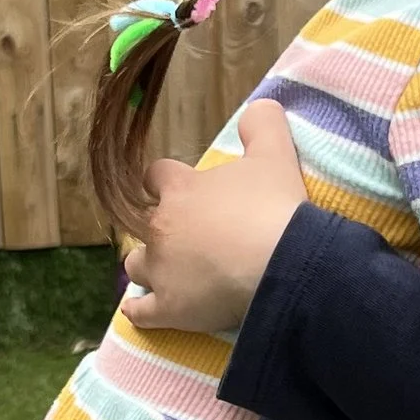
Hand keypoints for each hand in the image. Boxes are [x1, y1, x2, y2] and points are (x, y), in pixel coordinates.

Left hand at [123, 97, 310, 332]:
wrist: (283, 265)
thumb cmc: (275, 207)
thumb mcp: (275, 153)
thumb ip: (262, 124)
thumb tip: (258, 107)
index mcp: (179, 189)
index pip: (156, 176)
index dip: (167, 182)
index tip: (182, 189)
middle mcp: (160, 227)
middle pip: (144, 224)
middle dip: (161, 228)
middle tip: (189, 236)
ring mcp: (160, 271)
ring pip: (136, 266)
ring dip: (148, 267)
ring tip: (168, 273)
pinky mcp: (168, 310)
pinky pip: (140, 312)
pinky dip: (140, 311)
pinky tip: (141, 311)